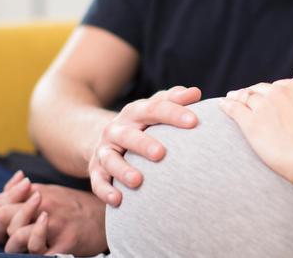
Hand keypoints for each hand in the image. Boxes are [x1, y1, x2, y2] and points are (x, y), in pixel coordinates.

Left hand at [0, 173, 107, 254]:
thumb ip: (19, 199)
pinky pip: (37, 254)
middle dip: (0, 232)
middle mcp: (44, 204)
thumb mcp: (50, 193)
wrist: (108, 216)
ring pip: (16, 239)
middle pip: (2, 218)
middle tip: (15, 237)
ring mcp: (55, 224)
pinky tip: (43, 251)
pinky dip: (34, 256)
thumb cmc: (75, 207)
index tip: (8, 223)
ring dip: (17, 247)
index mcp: (37, 192)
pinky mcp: (66, 242)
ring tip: (29, 246)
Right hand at [89, 85, 201, 205]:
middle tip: (161, 153)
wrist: (105, 136)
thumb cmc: (142, 123)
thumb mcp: (154, 107)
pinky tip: (118, 200)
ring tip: (138, 181)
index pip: (154, 109)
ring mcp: (104, 150)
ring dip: (123, 170)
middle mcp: (116, 129)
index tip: (194, 121)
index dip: (173, 114)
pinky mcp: (96, 170)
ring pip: (110, 160)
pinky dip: (105, 191)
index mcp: (134, 112)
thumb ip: (174, 99)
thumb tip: (196, 93)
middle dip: (143, 144)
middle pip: (128, 135)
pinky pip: (98, 181)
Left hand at [220, 78, 292, 188]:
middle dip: (250, 92)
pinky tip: (222, 105)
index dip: (269, 92)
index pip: (276, 86)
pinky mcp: (251, 124)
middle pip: (258, 89)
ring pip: (245, 98)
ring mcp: (263, 107)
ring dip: (236, 97)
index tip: (264, 96)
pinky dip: (226, 106)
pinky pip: (234, 110)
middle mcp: (278, 93)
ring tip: (230, 99)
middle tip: (242, 96)